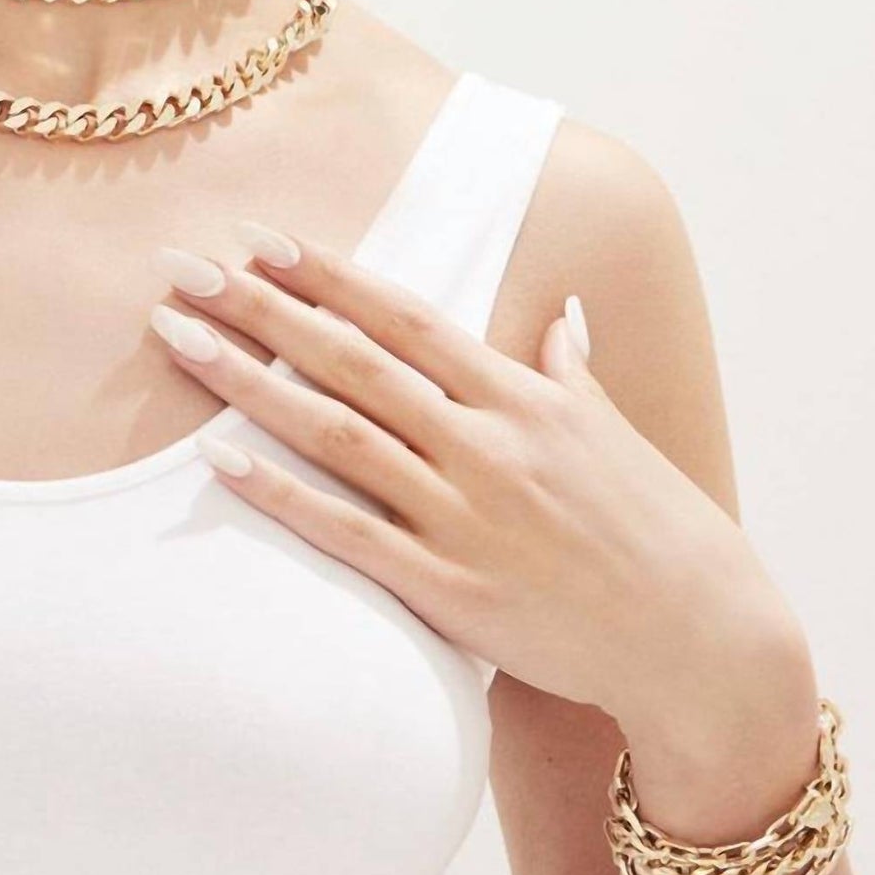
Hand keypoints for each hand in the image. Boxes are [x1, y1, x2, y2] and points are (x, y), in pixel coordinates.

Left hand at [145, 227, 813, 747]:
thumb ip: (570, 370)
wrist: (697, 636)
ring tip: (177, 339)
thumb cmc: (655, 530)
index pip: (405, 317)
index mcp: (522, 396)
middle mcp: (486, 443)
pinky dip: (279, 492)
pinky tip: (216, 459)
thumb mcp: (613, 433)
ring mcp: (463, 514)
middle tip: (183, 268)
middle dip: (261, 307)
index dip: (328, 275)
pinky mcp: (447, 587)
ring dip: (247, 381)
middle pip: (351, 360)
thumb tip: (559, 317)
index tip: (262, 238)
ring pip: (335, 432)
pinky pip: (345, 530)